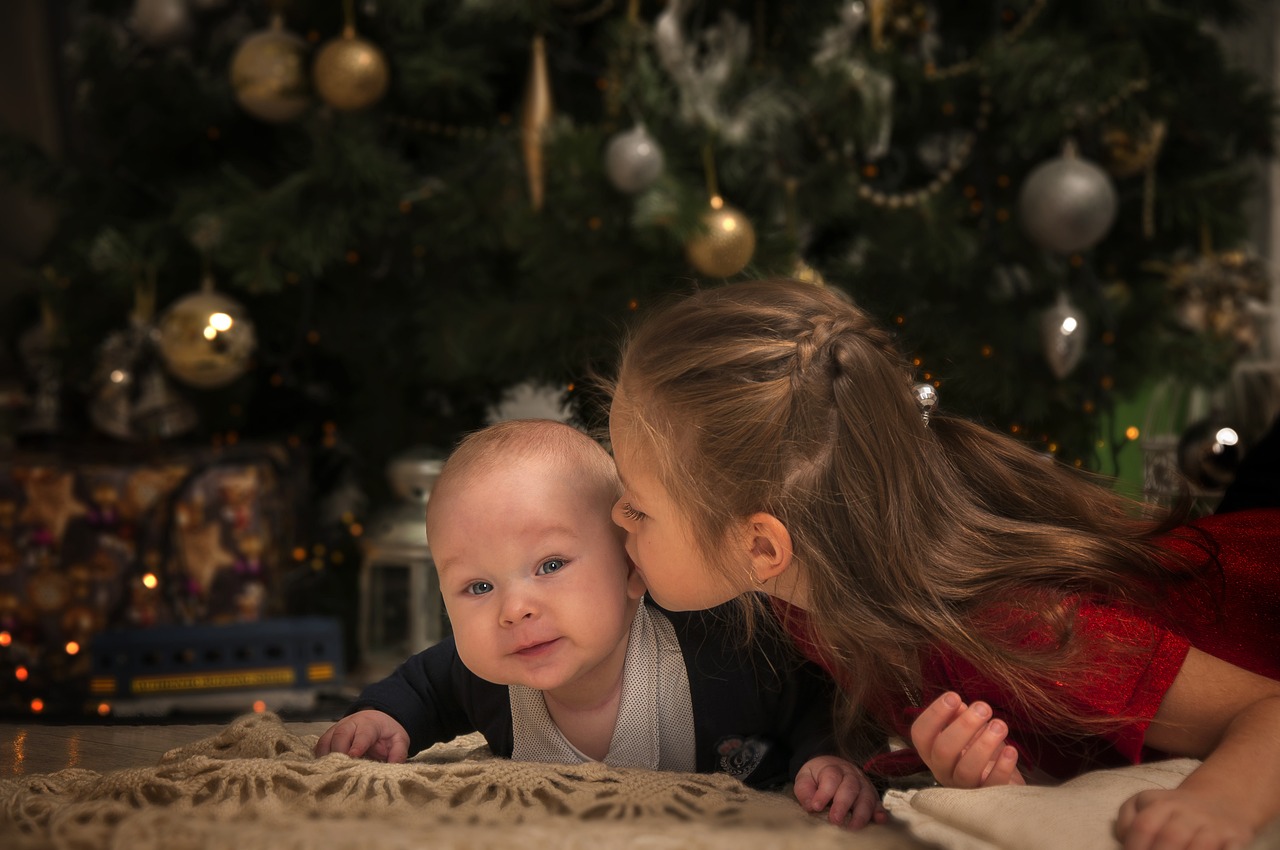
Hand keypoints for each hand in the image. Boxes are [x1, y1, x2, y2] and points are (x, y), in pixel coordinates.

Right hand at [314, 709, 410, 762]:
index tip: (353, 757)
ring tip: (332, 772)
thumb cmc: (386, 732)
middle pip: (340, 735)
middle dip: (339, 752)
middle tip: (341, 769)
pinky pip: (320, 746)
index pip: (362, 735)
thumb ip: (398, 752)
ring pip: (326, 740)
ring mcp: (337, 729)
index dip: (357, 746)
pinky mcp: (329, 736)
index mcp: (369, 724)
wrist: (377, 719)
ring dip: (326, 756)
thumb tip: (394, 766)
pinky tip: (325, 770)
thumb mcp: (399, 739)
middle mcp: (350, 724)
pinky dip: (320, 758)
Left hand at [792, 755, 886, 828]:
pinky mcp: (871, 795)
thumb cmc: (817, 776)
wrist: (830, 766)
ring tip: (854, 827)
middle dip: (843, 804)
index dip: (824, 793)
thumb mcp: (805, 778)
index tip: (816, 806)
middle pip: (850, 787)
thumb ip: (805, 790)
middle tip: (835, 820)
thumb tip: (811, 806)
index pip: (831, 777)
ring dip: (861, 812)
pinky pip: (878, 802)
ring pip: (866, 796)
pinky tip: (879, 820)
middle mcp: (851, 775)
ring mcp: (863, 784)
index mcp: (833, 768)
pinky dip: (880, 811)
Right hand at [910, 691, 1024, 787]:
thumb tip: (957, 704)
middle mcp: (942, 770)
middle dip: (964, 726)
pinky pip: (992, 784)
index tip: (953, 696)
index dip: (934, 714)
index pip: (920, 734)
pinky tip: (1011, 750)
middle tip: (983, 707)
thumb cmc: (978, 750)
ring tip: (1000, 725)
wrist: (1001, 780)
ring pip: (966, 769)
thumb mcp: (966, 731)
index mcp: (932, 751)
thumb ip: (957, 717)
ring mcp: (963, 787)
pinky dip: (1002, 767)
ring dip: (984, 744)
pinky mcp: (987, 798)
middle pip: (943, 750)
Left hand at [1116, 788, 1255, 849]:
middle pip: (1171, 838)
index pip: (1143, 826)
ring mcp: (1214, 827)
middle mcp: (1188, 813)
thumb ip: (1128, 821)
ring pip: (1201, 847)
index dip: (1134, 848)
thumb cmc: (1173, 810)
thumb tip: (1124, 841)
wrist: (1222, 800)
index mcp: (1161, 804)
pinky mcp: (1237, 839)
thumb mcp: (1145, 804)